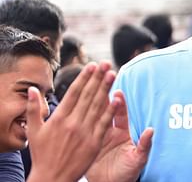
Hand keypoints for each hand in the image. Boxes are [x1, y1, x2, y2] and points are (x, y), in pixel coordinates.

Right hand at [27, 62, 118, 181]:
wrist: (52, 178)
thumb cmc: (42, 154)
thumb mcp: (34, 131)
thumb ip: (33, 109)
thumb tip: (33, 89)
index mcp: (58, 119)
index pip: (73, 93)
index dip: (83, 78)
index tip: (91, 65)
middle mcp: (72, 123)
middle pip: (87, 96)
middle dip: (97, 78)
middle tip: (105, 63)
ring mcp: (84, 133)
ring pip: (97, 106)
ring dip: (105, 88)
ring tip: (112, 73)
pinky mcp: (94, 143)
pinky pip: (104, 123)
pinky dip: (111, 110)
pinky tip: (117, 98)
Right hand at [86, 90, 152, 181]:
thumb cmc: (127, 173)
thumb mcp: (138, 159)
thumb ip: (144, 145)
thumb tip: (151, 130)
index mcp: (122, 133)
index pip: (120, 113)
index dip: (119, 103)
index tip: (117, 92)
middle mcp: (110, 132)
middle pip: (106, 110)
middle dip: (104, 96)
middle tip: (102, 82)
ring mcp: (97, 136)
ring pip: (93, 116)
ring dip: (91, 104)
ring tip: (88, 90)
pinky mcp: (87, 143)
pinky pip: (84, 129)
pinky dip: (80, 120)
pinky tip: (75, 110)